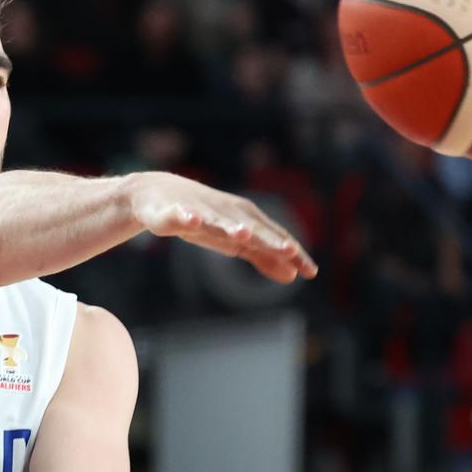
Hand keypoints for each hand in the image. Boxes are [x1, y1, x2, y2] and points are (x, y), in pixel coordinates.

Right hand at [128, 171, 317, 282]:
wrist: (160, 194)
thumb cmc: (205, 220)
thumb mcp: (236, 242)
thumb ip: (264, 256)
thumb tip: (294, 276)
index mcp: (247, 220)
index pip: (275, 237)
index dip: (293, 253)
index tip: (311, 272)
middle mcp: (229, 213)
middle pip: (252, 228)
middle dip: (269, 239)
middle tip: (288, 250)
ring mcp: (202, 211)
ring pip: (219, 220)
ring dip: (231, 225)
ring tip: (242, 234)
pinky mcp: (174, 212)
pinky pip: (180, 215)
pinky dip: (187, 216)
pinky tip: (192, 220)